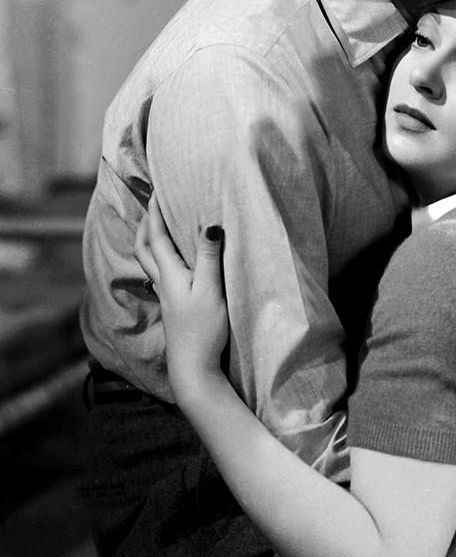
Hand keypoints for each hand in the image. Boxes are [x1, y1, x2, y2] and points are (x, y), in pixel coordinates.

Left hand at [135, 196, 228, 399]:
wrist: (194, 368)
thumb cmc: (204, 329)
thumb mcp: (211, 289)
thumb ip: (208, 256)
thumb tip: (209, 223)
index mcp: (169, 274)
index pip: (156, 235)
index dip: (155, 211)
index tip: (158, 188)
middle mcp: (162, 282)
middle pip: (144, 246)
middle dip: (145, 222)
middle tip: (151, 202)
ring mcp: (165, 295)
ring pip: (148, 260)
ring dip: (147, 238)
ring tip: (154, 225)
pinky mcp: (172, 306)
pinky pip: (158, 272)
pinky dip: (158, 256)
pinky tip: (169, 260)